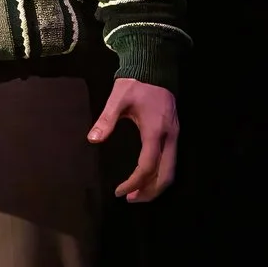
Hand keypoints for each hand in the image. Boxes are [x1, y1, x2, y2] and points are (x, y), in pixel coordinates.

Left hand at [89, 78, 179, 202]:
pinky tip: (146, 178)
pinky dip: (160, 175)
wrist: (154, 67)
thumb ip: (106, 120)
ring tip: (136, 193)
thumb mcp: (118, 98)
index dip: (134, 182)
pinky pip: (171, 162)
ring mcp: (175, 135)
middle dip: (149, 191)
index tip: (119, 191)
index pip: (148, 166)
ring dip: (155, 185)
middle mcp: (169, 136)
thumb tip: (92, 139)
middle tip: (130, 199)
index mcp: (154, 130)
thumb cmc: (136, 84)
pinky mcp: (174, 134)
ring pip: (171, 170)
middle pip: (166, 175)